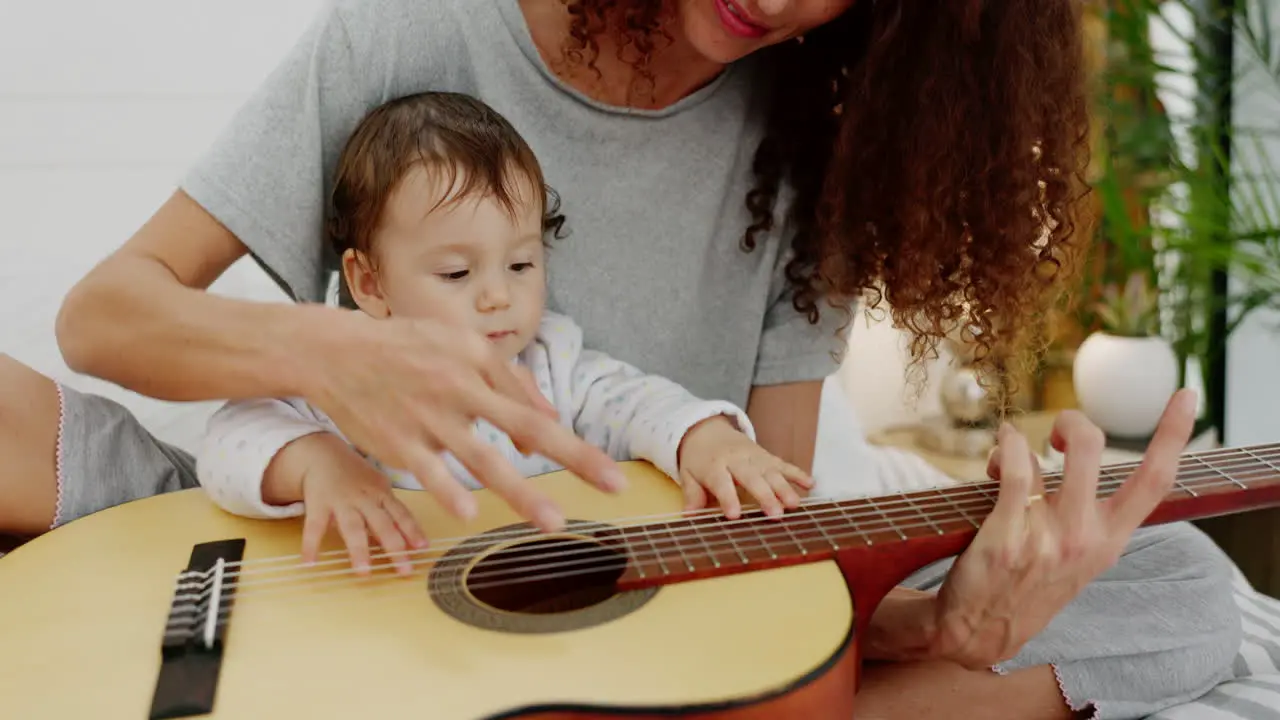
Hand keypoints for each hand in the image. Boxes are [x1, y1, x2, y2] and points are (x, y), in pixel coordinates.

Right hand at [264, 432, 427, 575]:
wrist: (323, 454)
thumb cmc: (355, 476)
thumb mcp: (377, 488)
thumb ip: (388, 512)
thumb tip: (405, 541)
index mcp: (381, 494)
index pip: (401, 514)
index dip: (412, 530)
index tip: (422, 548)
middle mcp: (364, 498)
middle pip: (382, 523)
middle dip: (394, 547)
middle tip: (404, 570)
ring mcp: (341, 501)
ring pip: (352, 527)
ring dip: (359, 550)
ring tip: (363, 572)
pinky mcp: (318, 504)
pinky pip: (315, 526)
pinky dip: (311, 545)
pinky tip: (310, 562)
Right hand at [301, 309, 625, 532]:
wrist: (333, 350)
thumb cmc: (405, 347)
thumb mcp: (459, 345)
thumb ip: (506, 378)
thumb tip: (547, 417)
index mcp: (479, 363)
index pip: (533, 407)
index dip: (570, 442)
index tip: (605, 473)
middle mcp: (461, 388)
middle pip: (527, 428)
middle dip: (575, 458)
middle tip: (613, 485)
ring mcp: (430, 418)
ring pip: (484, 460)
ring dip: (523, 493)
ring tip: (554, 522)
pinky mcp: (398, 443)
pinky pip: (430, 472)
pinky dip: (450, 492)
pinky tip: (469, 513)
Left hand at [676, 415, 813, 518]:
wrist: (707, 429)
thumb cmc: (698, 459)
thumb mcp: (688, 474)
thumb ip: (692, 495)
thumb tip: (689, 516)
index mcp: (714, 466)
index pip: (722, 483)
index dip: (728, 499)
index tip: (734, 515)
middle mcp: (736, 460)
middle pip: (752, 477)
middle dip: (764, 495)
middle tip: (775, 515)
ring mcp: (754, 456)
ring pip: (771, 472)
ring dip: (784, 487)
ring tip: (794, 505)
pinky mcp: (766, 455)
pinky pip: (783, 464)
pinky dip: (797, 473)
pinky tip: (811, 484)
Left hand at [922, 389, 1197, 668]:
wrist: (978, 630)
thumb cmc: (1025, 584)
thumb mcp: (1076, 557)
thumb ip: (1084, 513)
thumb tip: (1058, 455)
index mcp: (1109, 540)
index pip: (1156, 482)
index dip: (1172, 435)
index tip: (1186, 397)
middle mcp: (1084, 537)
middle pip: (1095, 448)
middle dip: (1073, 420)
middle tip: (1053, 431)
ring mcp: (1047, 536)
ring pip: (1050, 453)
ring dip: (1022, 438)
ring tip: (1007, 455)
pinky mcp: (1006, 535)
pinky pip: (1014, 468)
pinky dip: (1005, 446)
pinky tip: (999, 450)